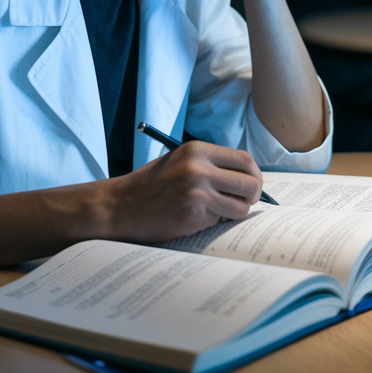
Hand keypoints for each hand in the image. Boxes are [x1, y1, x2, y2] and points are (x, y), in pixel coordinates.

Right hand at [96, 141, 263, 242]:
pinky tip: (197, 219)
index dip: (253, 175)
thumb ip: (210, 164)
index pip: (245, 160)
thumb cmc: (151, 186)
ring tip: (217, 212)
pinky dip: (216, 222)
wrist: (118, 207)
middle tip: (240, 203)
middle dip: (252, 196)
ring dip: (235, 212)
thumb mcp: (180, 161)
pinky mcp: (193, 214)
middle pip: (251, 182)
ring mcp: (197, 191)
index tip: (248, 187)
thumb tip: (247, 176)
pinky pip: (223, 220)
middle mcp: (199, 167)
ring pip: (243, 206)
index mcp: (197, 150)